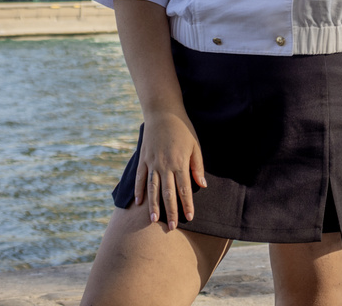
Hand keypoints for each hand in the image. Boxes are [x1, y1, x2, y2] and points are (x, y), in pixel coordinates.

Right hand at [134, 110, 206, 229]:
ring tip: (153, 221)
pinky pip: (140, 178)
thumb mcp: (195, 145)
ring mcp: (152, 163)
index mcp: (179, 163)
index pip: (184, 189)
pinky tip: (139, 203)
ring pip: (152, 189)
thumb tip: (202, 185)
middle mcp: (165, 165)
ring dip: (153, 206)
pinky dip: (139, 191)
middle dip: (171, 211)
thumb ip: (197, 166)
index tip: (189, 217)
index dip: (187, 204)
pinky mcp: (143, 159)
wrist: (163, 112)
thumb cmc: (183, 129)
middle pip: (168, 193)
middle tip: (172, 227)